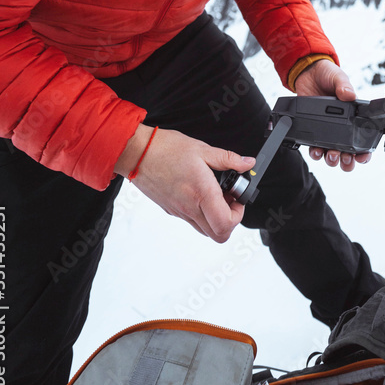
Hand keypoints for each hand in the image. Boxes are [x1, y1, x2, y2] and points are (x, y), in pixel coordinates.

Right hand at [114, 125, 255, 242]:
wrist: (137, 153)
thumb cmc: (166, 149)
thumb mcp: (202, 149)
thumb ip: (228, 158)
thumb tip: (247, 163)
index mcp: (201, 193)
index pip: (226, 224)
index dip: (238, 215)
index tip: (238, 198)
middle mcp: (190, 208)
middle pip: (217, 235)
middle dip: (229, 221)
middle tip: (230, 200)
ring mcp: (179, 212)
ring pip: (204, 231)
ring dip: (215, 219)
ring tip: (215, 195)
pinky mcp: (171, 210)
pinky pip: (191, 221)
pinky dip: (201, 214)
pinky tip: (200, 193)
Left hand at [294, 59, 371, 172]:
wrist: (307, 72)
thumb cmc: (327, 74)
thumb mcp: (338, 77)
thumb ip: (344, 85)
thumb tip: (349, 94)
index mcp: (352, 116)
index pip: (362, 139)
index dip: (364, 152)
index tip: (362, 157)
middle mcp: (341, 126)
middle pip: (348, 153)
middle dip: (348, 161)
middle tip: (345, 158)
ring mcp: (326, 130)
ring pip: (332, 154)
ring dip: (333, 159)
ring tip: (331, 155)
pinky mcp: (312, 129)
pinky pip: (315, 147)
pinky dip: (316, 153)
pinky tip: (316, 150)